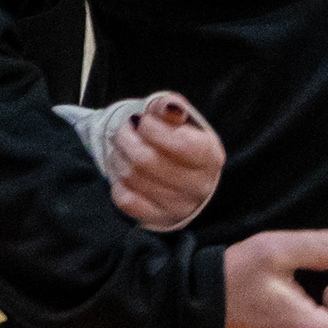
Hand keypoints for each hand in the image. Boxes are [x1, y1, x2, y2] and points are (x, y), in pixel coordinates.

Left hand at [102, 93, 223, 229]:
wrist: (183, 175)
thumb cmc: (180, 141)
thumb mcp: (182, 120)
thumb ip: (172, 108)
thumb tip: (169, 108)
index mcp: (210, 157)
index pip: (180, 144)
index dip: (153, 128)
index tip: (143, 120)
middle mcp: (199, 186)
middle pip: (147, 161)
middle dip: (127, 138)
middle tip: (124, 129)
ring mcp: (178, 207)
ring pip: (133, 178)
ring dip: (118, 156)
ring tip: (121, 147)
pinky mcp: (156, 219)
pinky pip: (125, 200)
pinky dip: (118, 181)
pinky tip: (123, 170)